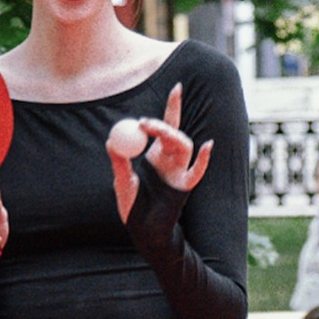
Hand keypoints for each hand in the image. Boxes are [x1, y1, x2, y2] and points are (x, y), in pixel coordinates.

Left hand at [107, 82, 211, 222]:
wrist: (142, 232)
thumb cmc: (133, 208)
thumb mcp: (121, 181)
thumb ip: (118, 162)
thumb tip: (111, 141)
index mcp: (157, 156)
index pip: (168, 125)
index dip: (175, 106)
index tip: (178, 86)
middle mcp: (171, 162)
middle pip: (175, 134)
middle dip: (163, 123)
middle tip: (144, 122)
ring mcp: (179, 173)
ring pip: (184, 147)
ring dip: (170, 135)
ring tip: (151, 129)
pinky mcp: (184, 187)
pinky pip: (197, 172)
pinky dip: (204, 160)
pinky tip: (207, 146)